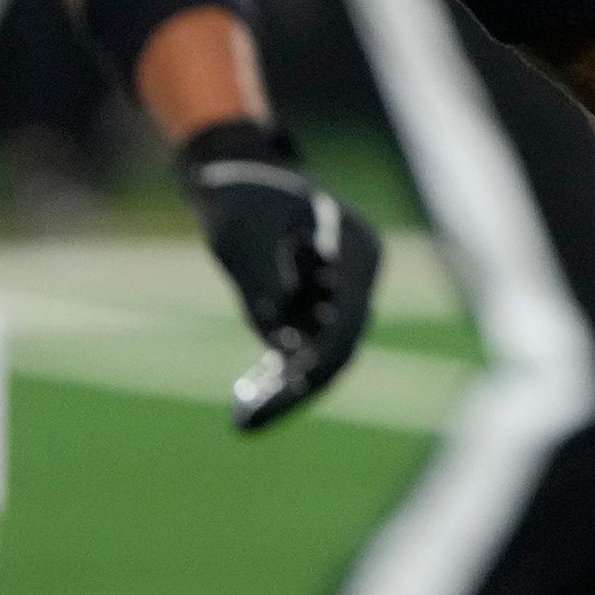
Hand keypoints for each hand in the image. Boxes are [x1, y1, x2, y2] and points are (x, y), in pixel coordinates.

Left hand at [178, 121, 384, 431]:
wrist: (234, 171)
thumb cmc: (242, 196)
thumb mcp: (243, 236)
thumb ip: (262, 286)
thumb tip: (280, 346)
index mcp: (359, 251)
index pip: (348, 325)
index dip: (315, 369)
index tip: (277, 398)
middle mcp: (359, 274)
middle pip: (340, 346)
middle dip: (297, 388)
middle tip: (246, 423)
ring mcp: (340, 288)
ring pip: (322, 352)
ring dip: (286, 385)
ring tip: (242, 415)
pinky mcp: (316, 299)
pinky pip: (305, 345)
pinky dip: (278, 369)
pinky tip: (245, 394)